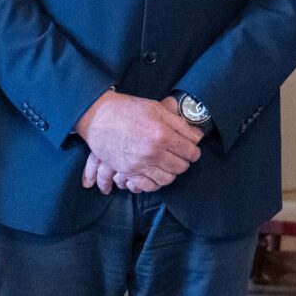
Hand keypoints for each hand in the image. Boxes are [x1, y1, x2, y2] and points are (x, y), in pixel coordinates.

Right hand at [77, 91, 201, 191]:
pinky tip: (155, 173)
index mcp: (162, 134)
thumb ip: (179, 123)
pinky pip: (148, 186)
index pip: (190, 152)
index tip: (191, 149)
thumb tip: (197, 136)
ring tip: (168, 165)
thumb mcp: (156, 109)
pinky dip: (155, 183)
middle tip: (180, 156)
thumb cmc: (128, 109)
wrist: (98, 116)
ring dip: (171, 173)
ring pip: (166, 179)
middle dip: (184, 162)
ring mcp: (139, 164)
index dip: (194, 151)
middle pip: (180, 167)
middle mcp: (152, 152)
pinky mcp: (127, 171)